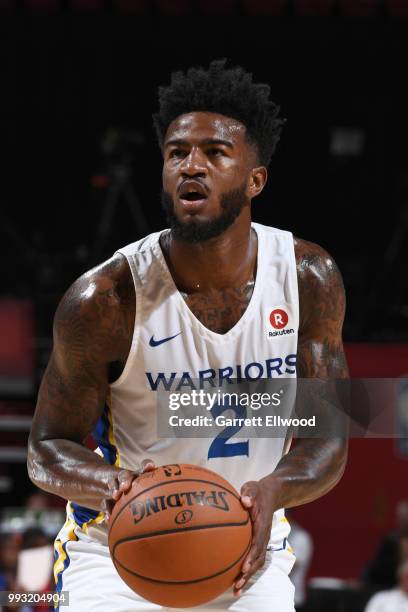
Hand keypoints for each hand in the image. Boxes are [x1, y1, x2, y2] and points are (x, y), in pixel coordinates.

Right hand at [103, 458, 155, 520]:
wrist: (114, 488)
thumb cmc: (141, 495)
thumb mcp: (149, 493)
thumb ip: (161, 499)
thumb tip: (178, 515)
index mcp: (140, 476)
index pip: (144, 466)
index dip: (146, 465)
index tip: (150, 467)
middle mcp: (128, 479)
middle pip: (126, 474)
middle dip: (126, 478)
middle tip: (126, 486)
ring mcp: (116, 486)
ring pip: (113, 482)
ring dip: (114, 488)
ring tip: (116, 496)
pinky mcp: (107, 496)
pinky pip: (105, 502)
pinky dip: (107, 509)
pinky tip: (109, 518)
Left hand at [234, 479, 274, 595]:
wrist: (270, 494)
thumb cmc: (257, 491)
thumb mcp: (253, 488)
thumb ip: (249, 493)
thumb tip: (245, 500)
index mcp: (262, 524)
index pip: (258, 543)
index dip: (251, 556)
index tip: (244, 566)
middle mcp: (263, 536)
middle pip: (258, 558)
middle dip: (249, 573)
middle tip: (238, 585)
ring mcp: (262, 540)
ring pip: (256, 562)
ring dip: (248, 577)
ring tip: (236, 590)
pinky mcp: (258, 542)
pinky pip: (253, 559)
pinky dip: (246, 571)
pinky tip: (234, 579)